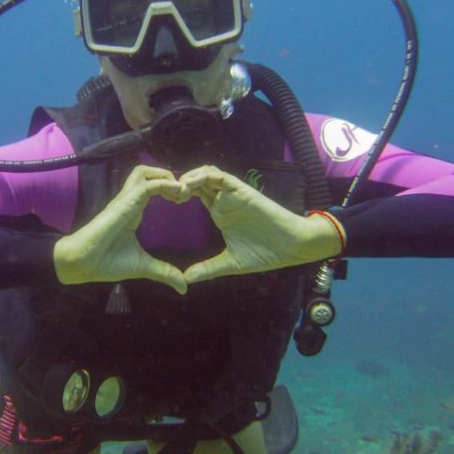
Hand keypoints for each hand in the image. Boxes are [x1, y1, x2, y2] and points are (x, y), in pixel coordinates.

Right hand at [54, 165, 187, 293]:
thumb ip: (164, 272)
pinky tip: (177, 193)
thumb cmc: (108, 262)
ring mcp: (126, 199)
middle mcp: (130, 201)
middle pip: (148, 173)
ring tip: (180, 191)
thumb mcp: (144, 266)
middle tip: (185, 194)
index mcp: (134, 210)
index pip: (152, 186)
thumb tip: (184, 286)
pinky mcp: (125, 202)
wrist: (83, 264)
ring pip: (145, 171)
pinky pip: (147, 185)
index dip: (170, 188)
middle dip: (170, 176)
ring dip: (166, 176)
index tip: (185, 201)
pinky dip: (164, 184)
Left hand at [178, 165, 343, 284]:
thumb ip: (208, 269)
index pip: (194, 195)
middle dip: (178, 183)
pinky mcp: (242, 190)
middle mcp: (224, 200)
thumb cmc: (265, 253)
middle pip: (197, 181)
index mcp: (219, 213)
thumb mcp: (230, 263)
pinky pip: (220, 176)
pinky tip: (190, 183)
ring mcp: (232, 194)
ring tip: (175, 188)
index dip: (177, 195)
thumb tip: (185, 279)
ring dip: (189, 177)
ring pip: (206, 174)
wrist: (292, 247)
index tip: (162, 204)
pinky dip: (204, 176)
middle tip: (163, 193)